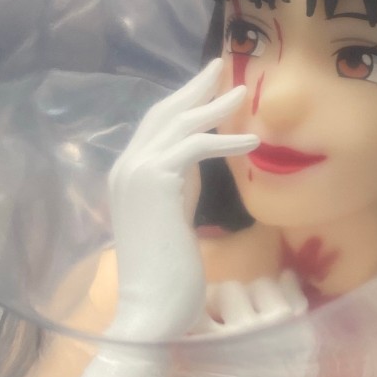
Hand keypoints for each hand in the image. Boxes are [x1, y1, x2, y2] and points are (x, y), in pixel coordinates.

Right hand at [107, 60, 257, 342]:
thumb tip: (199, 164)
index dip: (183, 101)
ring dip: (215, 105)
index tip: (209, 83)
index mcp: (127, 175)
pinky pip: (194, 148)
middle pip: (164, 113)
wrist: (151, 310)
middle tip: (222, 66)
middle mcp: (125, 167)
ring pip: (179, 123)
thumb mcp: (173, 218)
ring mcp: (136, 172)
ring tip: (245, 91)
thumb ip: (179, 187)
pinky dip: (225, 140)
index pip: (156, 125)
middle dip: (194, 88)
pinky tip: (251, 140)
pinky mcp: (156, 184)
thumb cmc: (168, 276)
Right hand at [176, 271, 318, 376]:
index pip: (195, 301)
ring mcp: (280, 330)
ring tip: (248, 315)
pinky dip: (284, 288)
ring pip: (261, 285)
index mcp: (210, 344)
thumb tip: (178, 321)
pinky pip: (294, 293)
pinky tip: (275, 296)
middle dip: (220, 303)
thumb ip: (184, 350)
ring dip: (251, 297)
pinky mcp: (303, 336)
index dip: (191, 307)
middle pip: (228, 290)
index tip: (192, 317)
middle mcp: (246, 330)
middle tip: (220, 319)